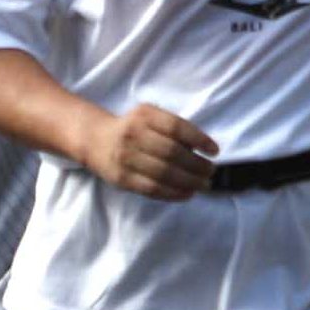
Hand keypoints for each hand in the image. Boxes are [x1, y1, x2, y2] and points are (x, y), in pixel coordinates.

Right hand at [88, 103, 217, 200]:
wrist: (95, 140)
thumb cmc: (132, 128)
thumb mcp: (149, 117)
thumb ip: (172, 128)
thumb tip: (202, 149)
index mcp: (144, 115)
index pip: (176, 127)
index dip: (199, 140)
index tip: (214, 151)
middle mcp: (133, 135)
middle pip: (172, 152)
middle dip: (197, 165)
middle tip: (210, 171)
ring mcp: (126, 158)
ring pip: (164, 173)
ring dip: (190, 181)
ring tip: (203, 184)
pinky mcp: (122, 178)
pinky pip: (152, 189)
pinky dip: (174, 193)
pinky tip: (188, 193)